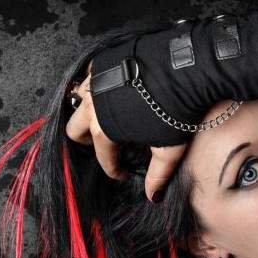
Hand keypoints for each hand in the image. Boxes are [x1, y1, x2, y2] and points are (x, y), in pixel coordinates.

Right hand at [65, 67, 186, 201]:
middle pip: (75, 129)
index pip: (102, 156)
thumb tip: (153, 197)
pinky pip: (90, 77)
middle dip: (87, 140)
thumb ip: (158, 174)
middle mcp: (92, 105)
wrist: (182, 70)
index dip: (112, 168)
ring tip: (108, 118)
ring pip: (77, 101)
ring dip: (88, 113)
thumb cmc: (175, 112)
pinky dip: (97, 88)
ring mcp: (94, 80)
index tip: (121, 172)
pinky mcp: (102, 60)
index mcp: (103, 129)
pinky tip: (114, 93)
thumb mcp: (169, 149)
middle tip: (107, 144)